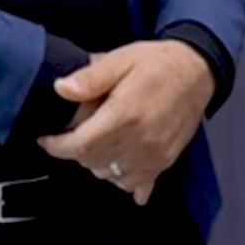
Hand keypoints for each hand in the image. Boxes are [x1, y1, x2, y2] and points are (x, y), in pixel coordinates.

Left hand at [37, 39, 213, 205]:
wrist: (198, 72)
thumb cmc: (160, 64)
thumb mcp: (122, 59)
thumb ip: (91, 77)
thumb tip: (62, 88)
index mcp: (126, 115)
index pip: (81, 146)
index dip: (57, 147)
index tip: (47, 140)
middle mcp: (141, 141)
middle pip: (93, 163)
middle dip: (77, 151)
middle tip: (77, 131)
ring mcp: (155, 155)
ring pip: (111, 177)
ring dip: (98, 164)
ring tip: (100, 141)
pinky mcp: (165, 161)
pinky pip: (138, 185)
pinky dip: (125, 181)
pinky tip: (121, 168)